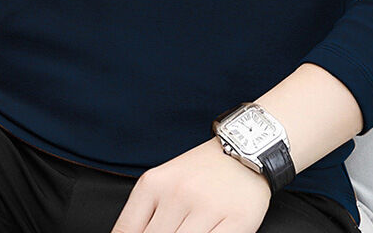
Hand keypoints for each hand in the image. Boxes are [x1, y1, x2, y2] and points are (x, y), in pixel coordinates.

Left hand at [110, 136, 272, 232]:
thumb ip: (143, 213)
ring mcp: (207, 208)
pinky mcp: (237, 220)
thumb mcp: (164, 180)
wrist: (245, 147)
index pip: (127, 230)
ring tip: (187, 232)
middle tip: (173, 232)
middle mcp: (178, 194)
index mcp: (154, 184)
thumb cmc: (202, 169)